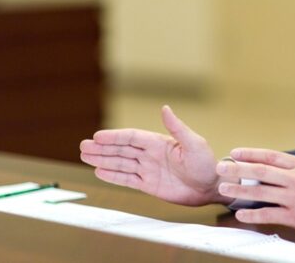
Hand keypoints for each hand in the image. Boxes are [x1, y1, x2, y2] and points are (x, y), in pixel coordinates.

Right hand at [80, 105, 232, 205]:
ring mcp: (149, 169)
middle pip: (122, 150)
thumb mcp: (194, 144)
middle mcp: (151, 155)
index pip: (132, 138)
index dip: (114, 137)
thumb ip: (177, 128)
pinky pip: (127, 179)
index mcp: (160, 142)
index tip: (97, 136)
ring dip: (103, 160)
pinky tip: (99, 171)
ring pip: (121, 163)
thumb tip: (164, 108)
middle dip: (102, 148)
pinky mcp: (149, 185)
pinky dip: (113, 176)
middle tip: (82, 146)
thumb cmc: (207, 163)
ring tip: (85, 156)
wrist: (211, 187)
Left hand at [215, 124, 294, 239]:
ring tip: (223, 189)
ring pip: (261, 192)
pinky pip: (269, 215)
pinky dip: (254, 215)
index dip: (251, 153)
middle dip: (238, 169)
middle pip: (261, 171)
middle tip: (220, 168)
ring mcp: (294, 199)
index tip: (235, 152)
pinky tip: (240, 215)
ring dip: (240, 190)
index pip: (271, 156)